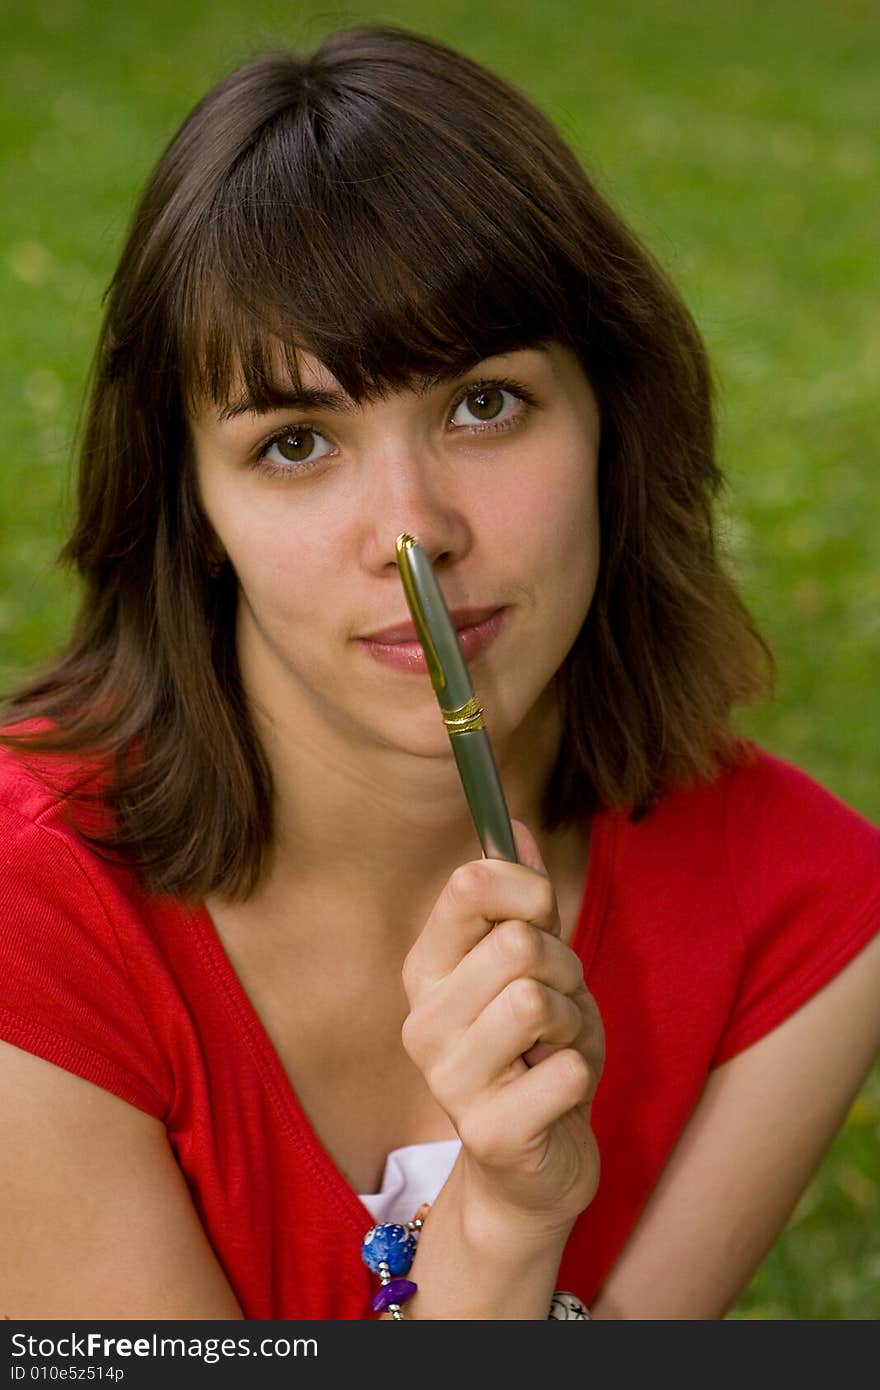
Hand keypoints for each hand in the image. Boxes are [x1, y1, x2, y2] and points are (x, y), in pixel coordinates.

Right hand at [401, 819, 603, 1236]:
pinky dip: (582, 1072)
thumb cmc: (536, 1053)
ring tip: (557, 1048)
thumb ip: (525, 898)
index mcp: (427, 968)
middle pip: (518, 942)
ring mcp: (449, 1079)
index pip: (470, 885)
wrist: (536, 1166)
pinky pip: (566, 1068)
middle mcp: (423, 1020)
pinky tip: (559, 1093)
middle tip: (559, 1003)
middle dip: (564, 966)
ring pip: (538, 1001)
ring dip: (574, 1021)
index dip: (527, 887)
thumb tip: (513, 822)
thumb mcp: (538, 965)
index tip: (542, 915)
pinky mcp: (487, 1132)